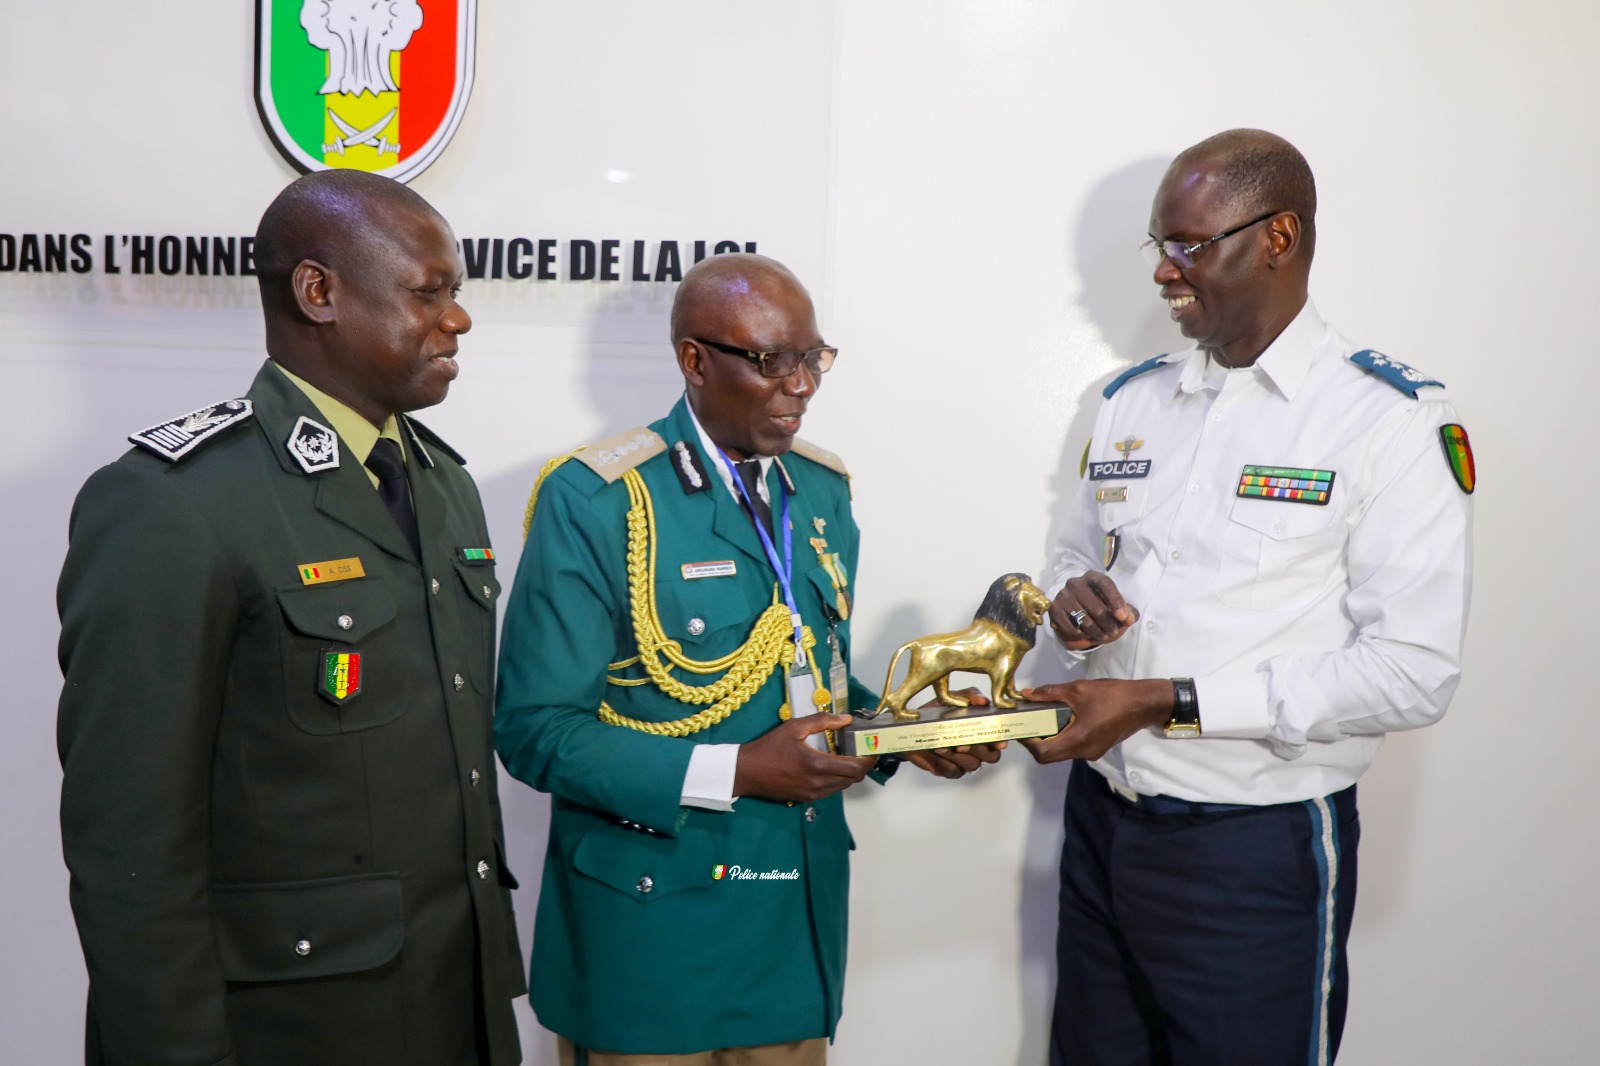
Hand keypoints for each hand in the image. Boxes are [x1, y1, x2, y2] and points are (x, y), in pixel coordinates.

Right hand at [734, 714, 870, 802]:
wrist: (747, 772)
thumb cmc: (769, 747)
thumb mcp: (794, 727)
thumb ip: (822, 721)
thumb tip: (846, 719)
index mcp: (817, 764)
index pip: (855, 768)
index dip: (868, 759)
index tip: (871, 748)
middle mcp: (818, 783)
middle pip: (853, 779)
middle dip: (862, 765)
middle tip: (861, 750)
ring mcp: (813, 794)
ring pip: (843, 786)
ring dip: (850, 773)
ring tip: (845, 756)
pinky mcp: (807, 800)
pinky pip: (831, 791)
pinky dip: (837, 779)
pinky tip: (829, 766)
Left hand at [904, 687, 1003, 778]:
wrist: (913, 726)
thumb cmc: (937, 712)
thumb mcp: (954, 697)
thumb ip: (971, 696)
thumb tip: (983, 701)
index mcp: (982, 732)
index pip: (999, 742)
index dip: (1000, 742)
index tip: (998, 742)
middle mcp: (976, 749)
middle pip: (990, 756)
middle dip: (979, 750)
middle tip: (965, 743)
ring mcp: (964, 761)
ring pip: (972, 765)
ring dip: (959, 756)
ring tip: (944, 745)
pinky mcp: (949, 770)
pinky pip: (954, 771)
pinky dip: (946, 762)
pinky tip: (939, 751)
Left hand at [1018, 679, 1171, 763]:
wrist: (1143, 703)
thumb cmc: (1112, 696)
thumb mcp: (1078, 689)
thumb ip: (1050, 693)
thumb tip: (1026, 694)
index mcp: (1078, 740)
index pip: (1042, 753)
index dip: (1028, 741)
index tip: (1021, 725)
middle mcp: (1083, 753)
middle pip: (1049, 756)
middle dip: (1035, 740)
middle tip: (1029, 721)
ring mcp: (1091, 753)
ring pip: (1061, 753)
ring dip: (1048, 739)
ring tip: (1042, 718)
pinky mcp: (1097, 749)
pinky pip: (1072, 748)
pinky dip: (1061, 737)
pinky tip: (1061, 720)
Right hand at [1049, 572, 1139, 650]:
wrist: (1075, 612)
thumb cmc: (1099, 605)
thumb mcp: (1115, 606)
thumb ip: (1128, 611)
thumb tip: (1128, 618)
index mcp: (1093, 577)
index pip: (1105, 584)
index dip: (1116, 601)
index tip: (1124, 617)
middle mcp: (1075, 583)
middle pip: (1096, 608)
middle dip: (1109, 624)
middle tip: (1114, 632)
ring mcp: (1063, 595)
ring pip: (1085, 621)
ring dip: (1097, 633)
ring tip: (1103, 636)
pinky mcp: (1054, 609)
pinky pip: (1072, 629)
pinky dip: (1082, 636)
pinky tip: (1086, 635)